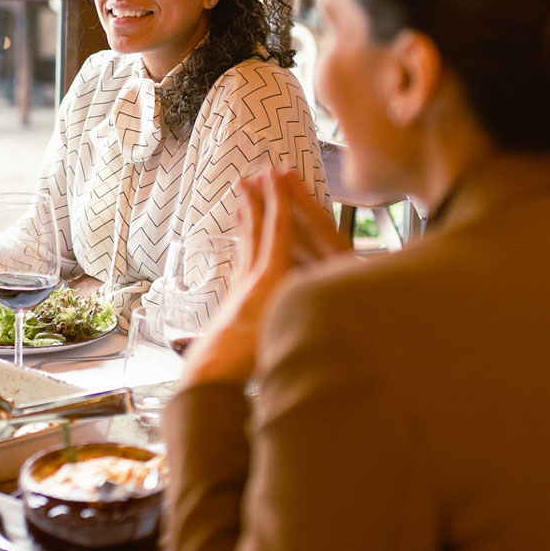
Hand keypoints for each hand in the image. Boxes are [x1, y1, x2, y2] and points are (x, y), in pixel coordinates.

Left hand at [182, 171, 341, 388]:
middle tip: (251, 176)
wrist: (209, 375)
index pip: (279, 230)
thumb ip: (312, 307)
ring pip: (245, 247)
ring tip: (240, 202)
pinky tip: (241, 251)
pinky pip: (240, 267)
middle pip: (256, 231)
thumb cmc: (251, 356)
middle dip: (256, 202)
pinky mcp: (233, 305)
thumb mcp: (290, 328)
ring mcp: (241, 290)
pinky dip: (242, 251)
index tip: (277, 175)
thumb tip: (340, 292)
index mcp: (271, 278)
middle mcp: (254, 278)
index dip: (280, 201)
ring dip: (245, 221)